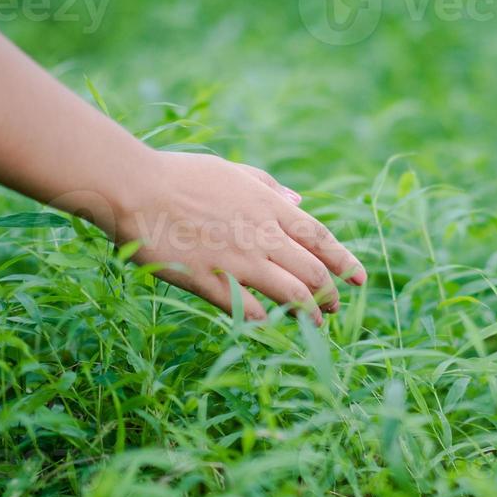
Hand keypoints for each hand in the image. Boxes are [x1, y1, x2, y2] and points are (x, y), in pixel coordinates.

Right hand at [116, 151, 366, 322]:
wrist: (135, 189)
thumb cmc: (180, 176)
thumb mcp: (233, 172)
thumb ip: (270, 188)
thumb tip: (300, 201)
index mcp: (270, 207)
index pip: (322, 239)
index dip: (346, 262)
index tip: (361, 279)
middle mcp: (263, 236)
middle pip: (314, 272)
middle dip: (331, 293)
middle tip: (335, 307)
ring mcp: (240, 261)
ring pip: (293, 294)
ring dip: (310, 313)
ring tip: (316, 324)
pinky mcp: (213, 282)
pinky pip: (252, 309)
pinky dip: (268, 320)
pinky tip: (271, 324)